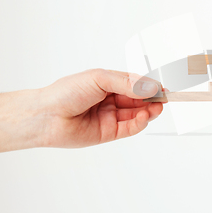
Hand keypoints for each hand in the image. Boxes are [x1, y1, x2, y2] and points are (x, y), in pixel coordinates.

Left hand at [0, 69, 164, 152]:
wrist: (46, 116)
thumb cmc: (65, 92)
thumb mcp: (99, 79)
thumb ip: (127, 83)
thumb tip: (150, 87)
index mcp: (108, 84)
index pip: (135, 84)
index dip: (150, 85)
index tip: (162, 86)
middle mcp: (110, 100)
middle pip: (139, 99)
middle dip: (153, 98)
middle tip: (165, 97)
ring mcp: (110, 117)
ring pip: (137, 114)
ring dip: (149, 110)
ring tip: (157, 106)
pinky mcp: (108, 133)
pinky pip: (130, 128)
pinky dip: (140, 123)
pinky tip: (145, 116)